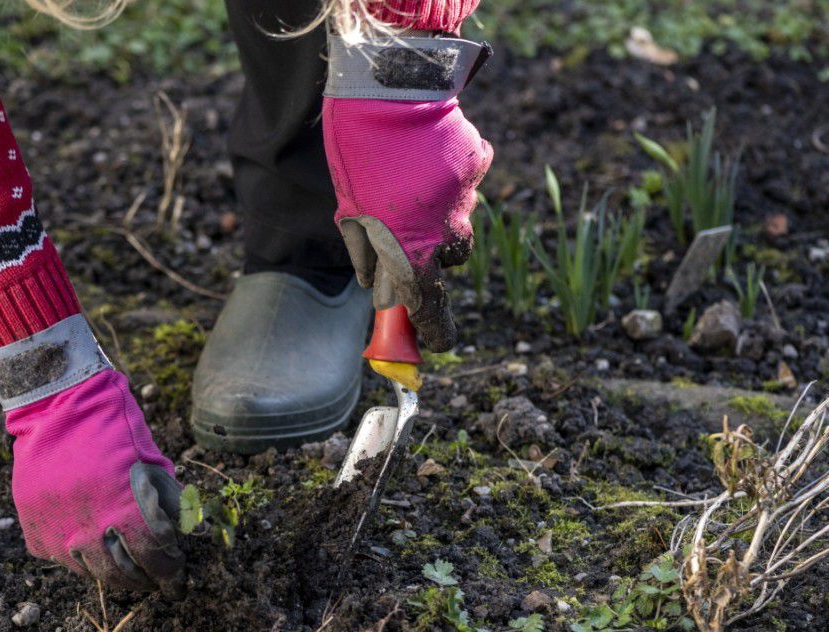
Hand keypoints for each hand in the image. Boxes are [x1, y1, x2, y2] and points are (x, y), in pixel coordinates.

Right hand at [5, 369, 183, 591]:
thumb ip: (169, 497)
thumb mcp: (152, 457)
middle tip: (155, 578)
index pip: (153, 556)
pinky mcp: (32, 526)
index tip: (177, 575)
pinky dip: (77, 557)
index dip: (169, 571)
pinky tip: (92, 549)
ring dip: (112, 573)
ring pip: (89, 570)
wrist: (57, 402)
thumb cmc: (112, 424)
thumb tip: (188, 530)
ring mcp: (55, 529)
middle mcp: (87, 526)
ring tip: (128, 569)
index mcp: (123, 508)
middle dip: (144, 579)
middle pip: (121, 572)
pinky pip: (57, 556)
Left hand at [323, 96, 491, 351]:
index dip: (435, 331)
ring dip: (438, 212)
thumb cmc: (358, 158)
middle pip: (448, 260)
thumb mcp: (348, 216)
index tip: (437, 341)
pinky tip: (427, 156)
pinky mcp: (479, 165)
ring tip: (410, 181)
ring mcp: (468, 201)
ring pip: (459, 220)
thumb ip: (366, 255)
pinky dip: (450, 177)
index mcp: (413, 255)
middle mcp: (448, 236)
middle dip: (429, 249)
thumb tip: (375, 282)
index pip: (432, 311)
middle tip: (402, 223)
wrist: (387, 93)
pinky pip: (467, 183)